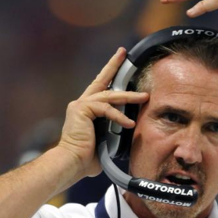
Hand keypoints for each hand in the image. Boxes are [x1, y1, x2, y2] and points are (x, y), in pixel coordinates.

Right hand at [58, 48, 148, 177]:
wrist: (71, 163)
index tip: (119, 62)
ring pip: (109, 95)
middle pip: (102, 81)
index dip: (110, 75)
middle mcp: (82, 104)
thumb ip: (112, 132)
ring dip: (129, 96)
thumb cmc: (86, 158)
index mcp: (86, 110)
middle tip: (124, 54)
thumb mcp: (104, 141)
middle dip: (114, 66)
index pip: (101, 89)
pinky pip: (106, 109)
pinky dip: (119, 116)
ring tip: (145, 97)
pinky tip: (129, 124)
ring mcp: (81, 106)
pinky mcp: (82, 110)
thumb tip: (127, 133)